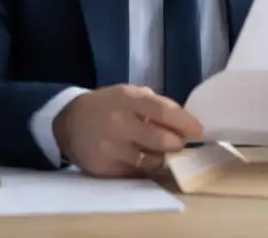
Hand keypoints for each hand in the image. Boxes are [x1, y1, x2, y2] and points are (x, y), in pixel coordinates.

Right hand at [52, 85, 202, 177]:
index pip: (163, 111)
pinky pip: (136, 173)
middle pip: (160, 140)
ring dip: (160, 156)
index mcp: (126, 99)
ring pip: (151, 161)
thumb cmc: (107, 106)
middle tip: (178, 142)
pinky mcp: (105, 169)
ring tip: (156, 148)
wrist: (69, 123)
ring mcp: (110, 149)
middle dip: (176, 142)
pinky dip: (144, 167)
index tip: (199, 130)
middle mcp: (118, 123)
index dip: (184, 122)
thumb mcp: (128, 94)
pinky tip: (138, 157)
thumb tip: (185, 120)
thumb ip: (155, 105)